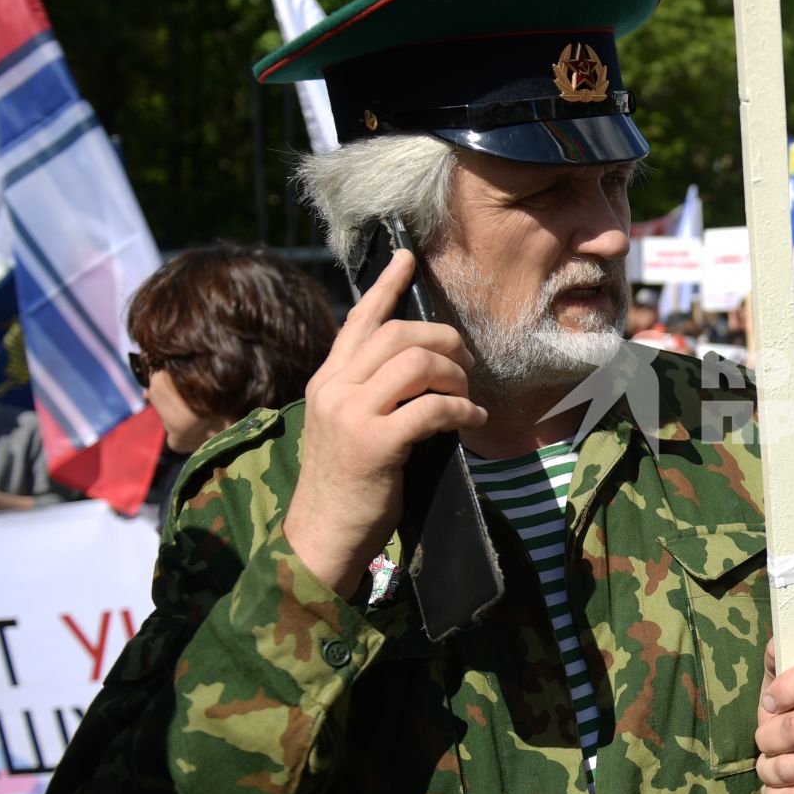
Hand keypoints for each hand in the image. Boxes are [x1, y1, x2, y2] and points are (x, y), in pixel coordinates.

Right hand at [282, 249, 487, 597]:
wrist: (322, 535)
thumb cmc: (345, 483)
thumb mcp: (346, 425)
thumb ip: (369, 392)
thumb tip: (422, 366)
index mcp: (326, 380)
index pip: (358, 320)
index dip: (386, 286)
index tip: (407, 258)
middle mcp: (333, 389)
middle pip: (398, 334)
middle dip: (443, 341)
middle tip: (464, 363)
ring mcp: (351, 414)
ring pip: (416, 363)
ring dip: (454, 375)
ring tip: (466, 396)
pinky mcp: (375, 443)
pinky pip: (431, 408)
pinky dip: (461, 410)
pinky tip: (472, 420)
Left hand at [756, 643, 793, 793]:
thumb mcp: (791, 685)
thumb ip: (779, 661)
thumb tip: (773, 646)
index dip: (788, 687)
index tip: (770, 702)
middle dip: (766, 740)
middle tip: (766, 743)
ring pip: (791, 767)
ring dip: (768, 771)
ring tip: (773, 767)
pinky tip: (779, 791)